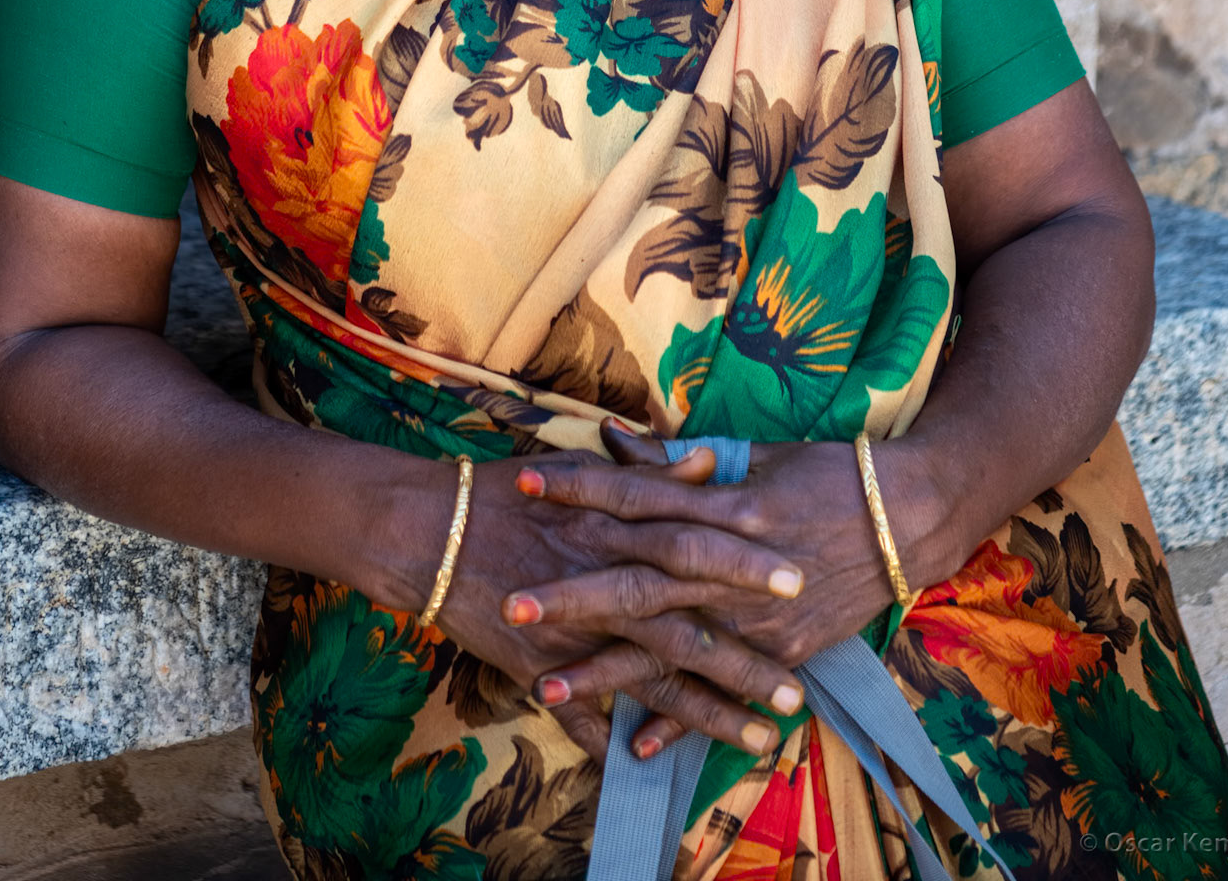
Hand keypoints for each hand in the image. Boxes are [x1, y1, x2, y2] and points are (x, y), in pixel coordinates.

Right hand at [408, 447, 808, 760]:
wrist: (430, 529)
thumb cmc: (509, 488)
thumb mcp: (584, 468)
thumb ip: (652, 472)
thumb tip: (708, 460)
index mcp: (617, 525)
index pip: (694, 544)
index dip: (745, 564)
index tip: (798, 579)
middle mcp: (601, 579)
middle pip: (684, 624)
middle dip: (742, 660)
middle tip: (796, 689)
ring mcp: (571, 630)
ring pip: (649, 678)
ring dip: (706, 712)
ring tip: (760, 738)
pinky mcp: (538, 667)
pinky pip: (583, 716)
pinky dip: (615, 743)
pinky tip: (653, 768)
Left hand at [499, 425, 941, 745]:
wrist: (904, 517)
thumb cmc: (826, 474)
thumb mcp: (754, 455)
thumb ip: (680, 460)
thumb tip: (614, 443)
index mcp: (724, 501)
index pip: (638, 494)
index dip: (582, 488)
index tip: (527, 486)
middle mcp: (733, 561)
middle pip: (640, 578)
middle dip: (574, 594)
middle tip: (514, 601)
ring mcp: (756, 613)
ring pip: (670, 646)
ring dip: (607, 670)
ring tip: (546, 688)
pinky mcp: (781, 648)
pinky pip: (721, 690)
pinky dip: (678, 719)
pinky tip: (632, 745)